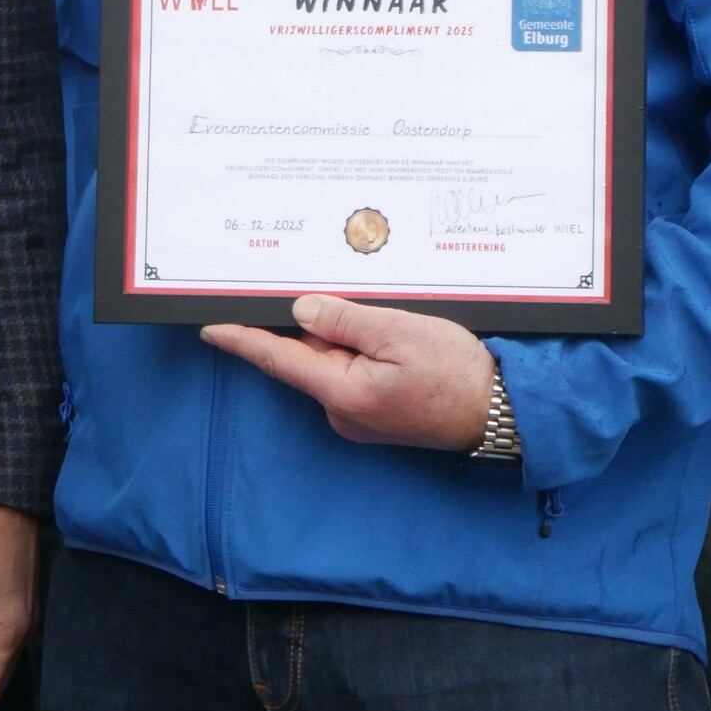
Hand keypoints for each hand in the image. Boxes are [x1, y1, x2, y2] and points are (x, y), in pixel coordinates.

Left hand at [202, 294, 493, 449]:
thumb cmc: (456, 373)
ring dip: (343, 335)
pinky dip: (358, 349)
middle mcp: (342, 410)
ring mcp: (357, 415)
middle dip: (314, 323)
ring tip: (384, 322)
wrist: (501, 411)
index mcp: (342, 392)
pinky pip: (351, 371)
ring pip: (331, 360)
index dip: (242, 340)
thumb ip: (344, 320)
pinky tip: (388, 337)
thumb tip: (300, 311)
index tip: (210, 327)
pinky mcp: (373, 411)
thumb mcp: (399, 332)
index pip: (278, 360)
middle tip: (339, 296)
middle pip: (307, 354)